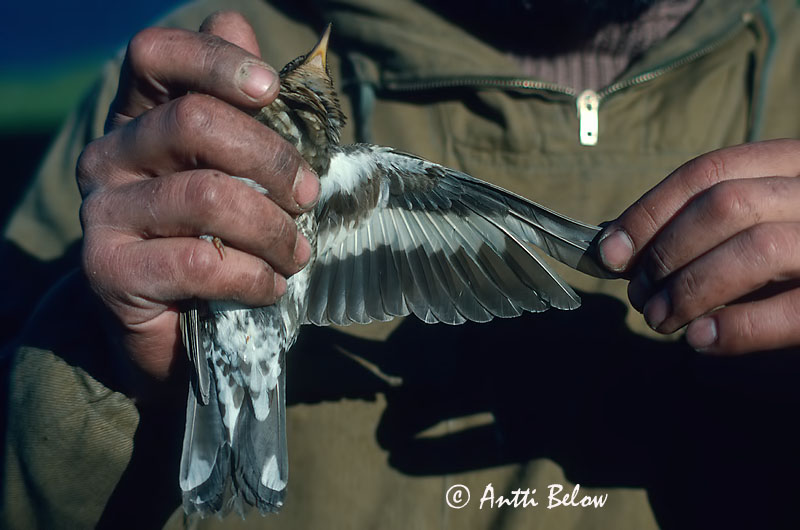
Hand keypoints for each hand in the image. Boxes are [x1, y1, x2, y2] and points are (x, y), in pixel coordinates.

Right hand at [77, 12, 317, 396]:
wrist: (176, 326)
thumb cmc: (219, 237)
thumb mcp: (240, 173)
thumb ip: (246, 114)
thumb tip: (253, 49)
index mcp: (141, 117)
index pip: (157, 55)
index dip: (215, 59)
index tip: (270, 89)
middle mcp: (110, 154)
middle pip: (193, 122)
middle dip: (271, 159)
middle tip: (307, 196)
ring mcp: (102, 210)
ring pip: (206, 195)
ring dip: (272, 230)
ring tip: (296, 254)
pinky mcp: (107, 268)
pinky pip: (200, 262)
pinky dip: (252, 277)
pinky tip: (269, 287)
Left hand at [598, 139, 799, 353]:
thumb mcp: (770, 220)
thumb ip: (716, 226)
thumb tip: (626, 249)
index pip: (709, 170)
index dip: (650, 211)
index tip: (610, 252)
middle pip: (725, 206)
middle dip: (665, 254)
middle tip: (638, 296)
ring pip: (756, 249)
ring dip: (690, 289)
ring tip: (659, 320)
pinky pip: (796, 311)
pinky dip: (738, 328)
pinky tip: (700, 341)